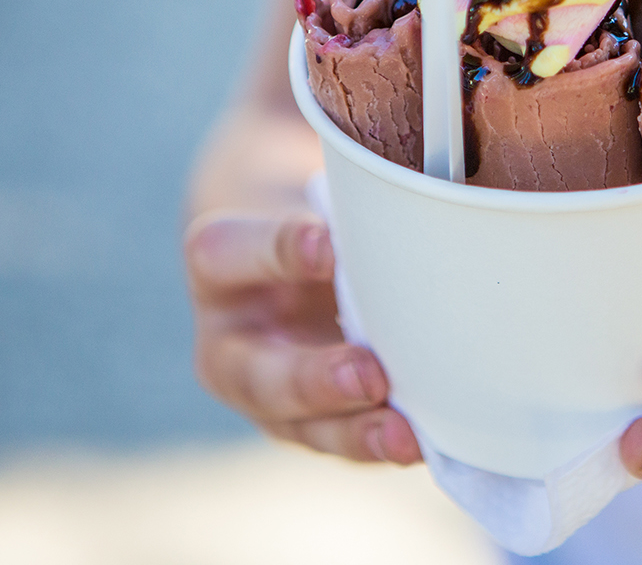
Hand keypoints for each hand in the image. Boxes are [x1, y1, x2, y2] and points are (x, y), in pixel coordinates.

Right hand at [184, 209, 421, 463]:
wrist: (297, 256)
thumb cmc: (313, 213)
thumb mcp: (313, 195)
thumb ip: (346, 206)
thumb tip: (413, 209)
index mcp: (217, 263)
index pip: (231, 253)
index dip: (278, 249)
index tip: (328, 241)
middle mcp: (230, 340)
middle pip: (258, 374)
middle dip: (314, 380)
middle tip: (368, 374)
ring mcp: (268, 395)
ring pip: (303, 427)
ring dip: (356, 433)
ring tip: (405, 434)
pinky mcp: (312, 425)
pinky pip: (346, 444)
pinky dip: (384, 445)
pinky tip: (425, 441)